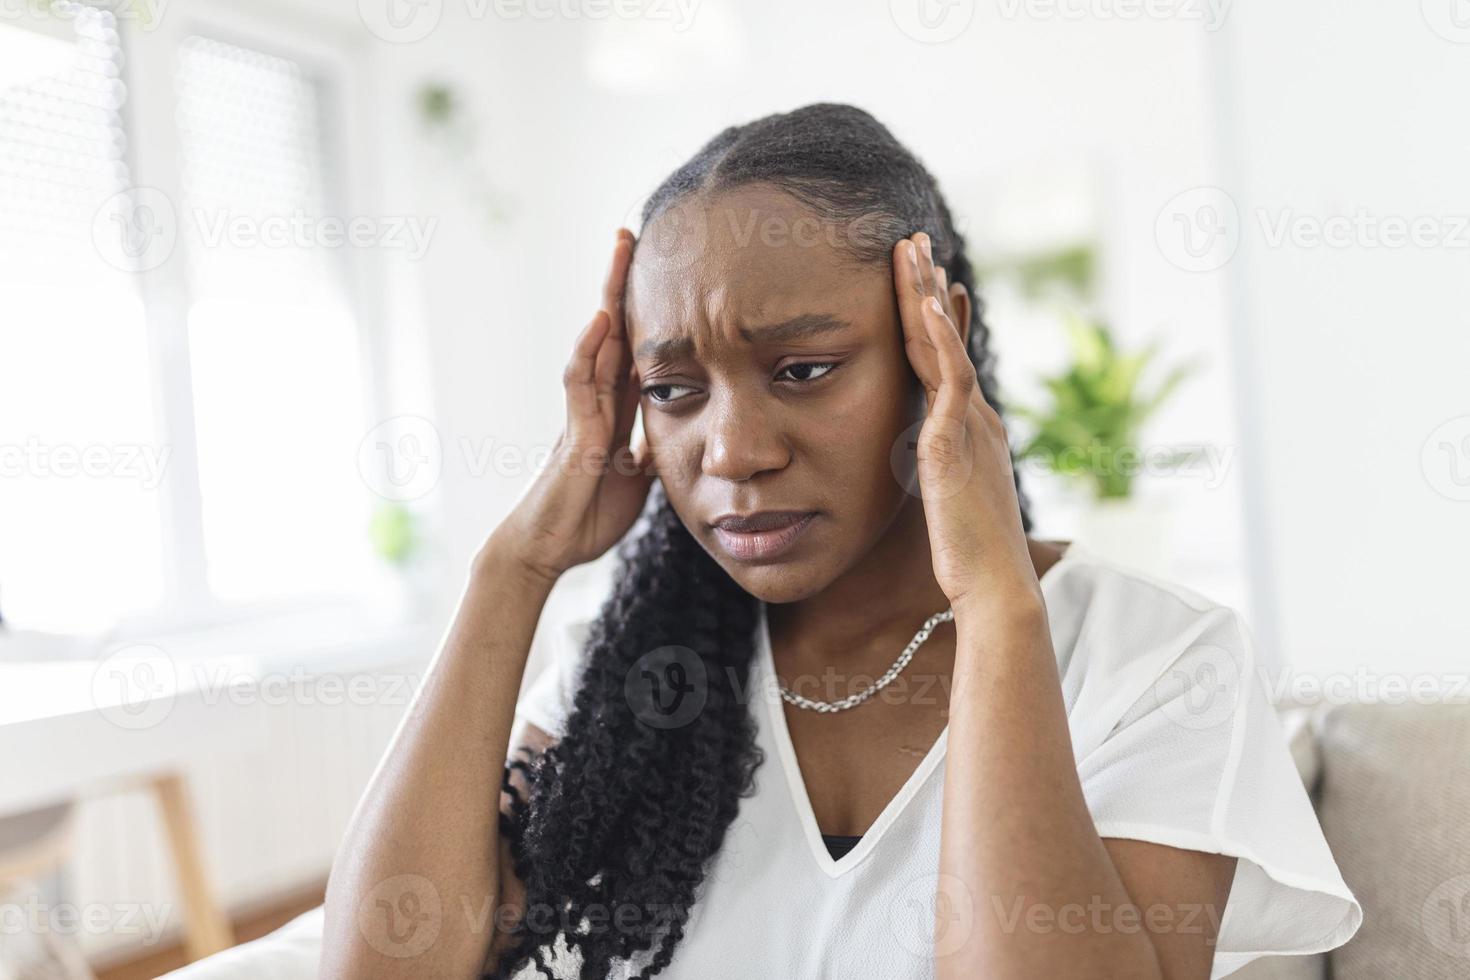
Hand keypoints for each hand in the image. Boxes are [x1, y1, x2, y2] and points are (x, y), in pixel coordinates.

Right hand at [492, 228, 655, 582]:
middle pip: (613, 329)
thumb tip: (686, 433)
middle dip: (622, 282)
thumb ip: (654, 448)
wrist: (547, 548)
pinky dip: (589, 350)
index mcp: (615, 410)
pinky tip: (602, 320)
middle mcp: (596, 401)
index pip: (635, 347)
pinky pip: (579, 384)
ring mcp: (581, 413)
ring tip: (619, 250)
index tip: (664, 270)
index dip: (648, 309)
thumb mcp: (640, 478)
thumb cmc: (586, 514)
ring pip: (595, 342)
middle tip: (633, 231)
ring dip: (607, 296)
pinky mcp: (573, 435)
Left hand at [892, 232, 1038, 610]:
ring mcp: (968, 427)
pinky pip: (949, 380)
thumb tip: (929, 458)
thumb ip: (942, 469)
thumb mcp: (951, 499)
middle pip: (947, 339)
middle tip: (914, 242)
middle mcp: (976, 418)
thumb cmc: (973, 556)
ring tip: (912, 250)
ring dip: (927, 295)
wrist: (997, 586)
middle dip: (930, 288)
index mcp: (972, 430)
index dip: (941, 318)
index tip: (931, 281)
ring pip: (944, 346)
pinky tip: (929, 305)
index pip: (949, 361)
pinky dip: (940, 339)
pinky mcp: (955, 444)